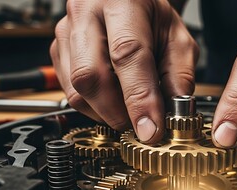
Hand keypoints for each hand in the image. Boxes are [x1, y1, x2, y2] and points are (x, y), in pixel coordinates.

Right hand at [50, 0, 197, 142]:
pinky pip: (68, 92)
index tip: (150, 129)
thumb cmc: (151, 15)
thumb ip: (180, 75)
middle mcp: (86, 13)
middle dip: (117, 113)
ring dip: (105, 113)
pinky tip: (112, 101)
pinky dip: (93, 107)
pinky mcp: (57, 51)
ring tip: (128, 112)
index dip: (139, 98)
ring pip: (75, 89)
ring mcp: (66, 32)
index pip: (127, 55)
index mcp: (122, 2)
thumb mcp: (178, 38)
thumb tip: (174, 114)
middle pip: (90, 76)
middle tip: (140, 126)